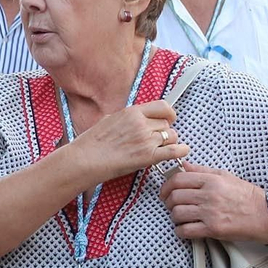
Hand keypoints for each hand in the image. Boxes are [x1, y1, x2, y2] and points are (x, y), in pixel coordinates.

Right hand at [70, 100, 189, 182]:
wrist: (84, 160)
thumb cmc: (91, 143)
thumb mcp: (109, 120)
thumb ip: (127, 118)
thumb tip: (138, 118)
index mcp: (132, 112)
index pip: (162, 106)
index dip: (168, 113)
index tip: (169, 118)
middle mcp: (141, 123)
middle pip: (167, 124)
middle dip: (164, 131)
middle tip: (156, 140)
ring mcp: (146, 140)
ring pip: (172, 137)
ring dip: (168, 143)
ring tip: (158, 149)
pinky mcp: (148, 156)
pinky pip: (174, 151)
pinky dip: (181, 151)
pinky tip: (182, 152)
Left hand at [160, 161, 267, 241]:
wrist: (267, 214)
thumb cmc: (247, 196)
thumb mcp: (226, 176)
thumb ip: (202, 171)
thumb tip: (184, 165)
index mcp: (212, 180)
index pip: (178, 179)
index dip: (166, 186)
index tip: (165, 192)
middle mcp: (209, 195)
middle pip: (174, 197)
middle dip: (169, 203)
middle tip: (172, 206)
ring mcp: (211, 213)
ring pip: (177, 214)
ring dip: (175, 217)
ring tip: (182, 218)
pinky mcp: (213, 229)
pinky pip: (186, 230)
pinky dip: (181, 231)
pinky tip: (186, 229)